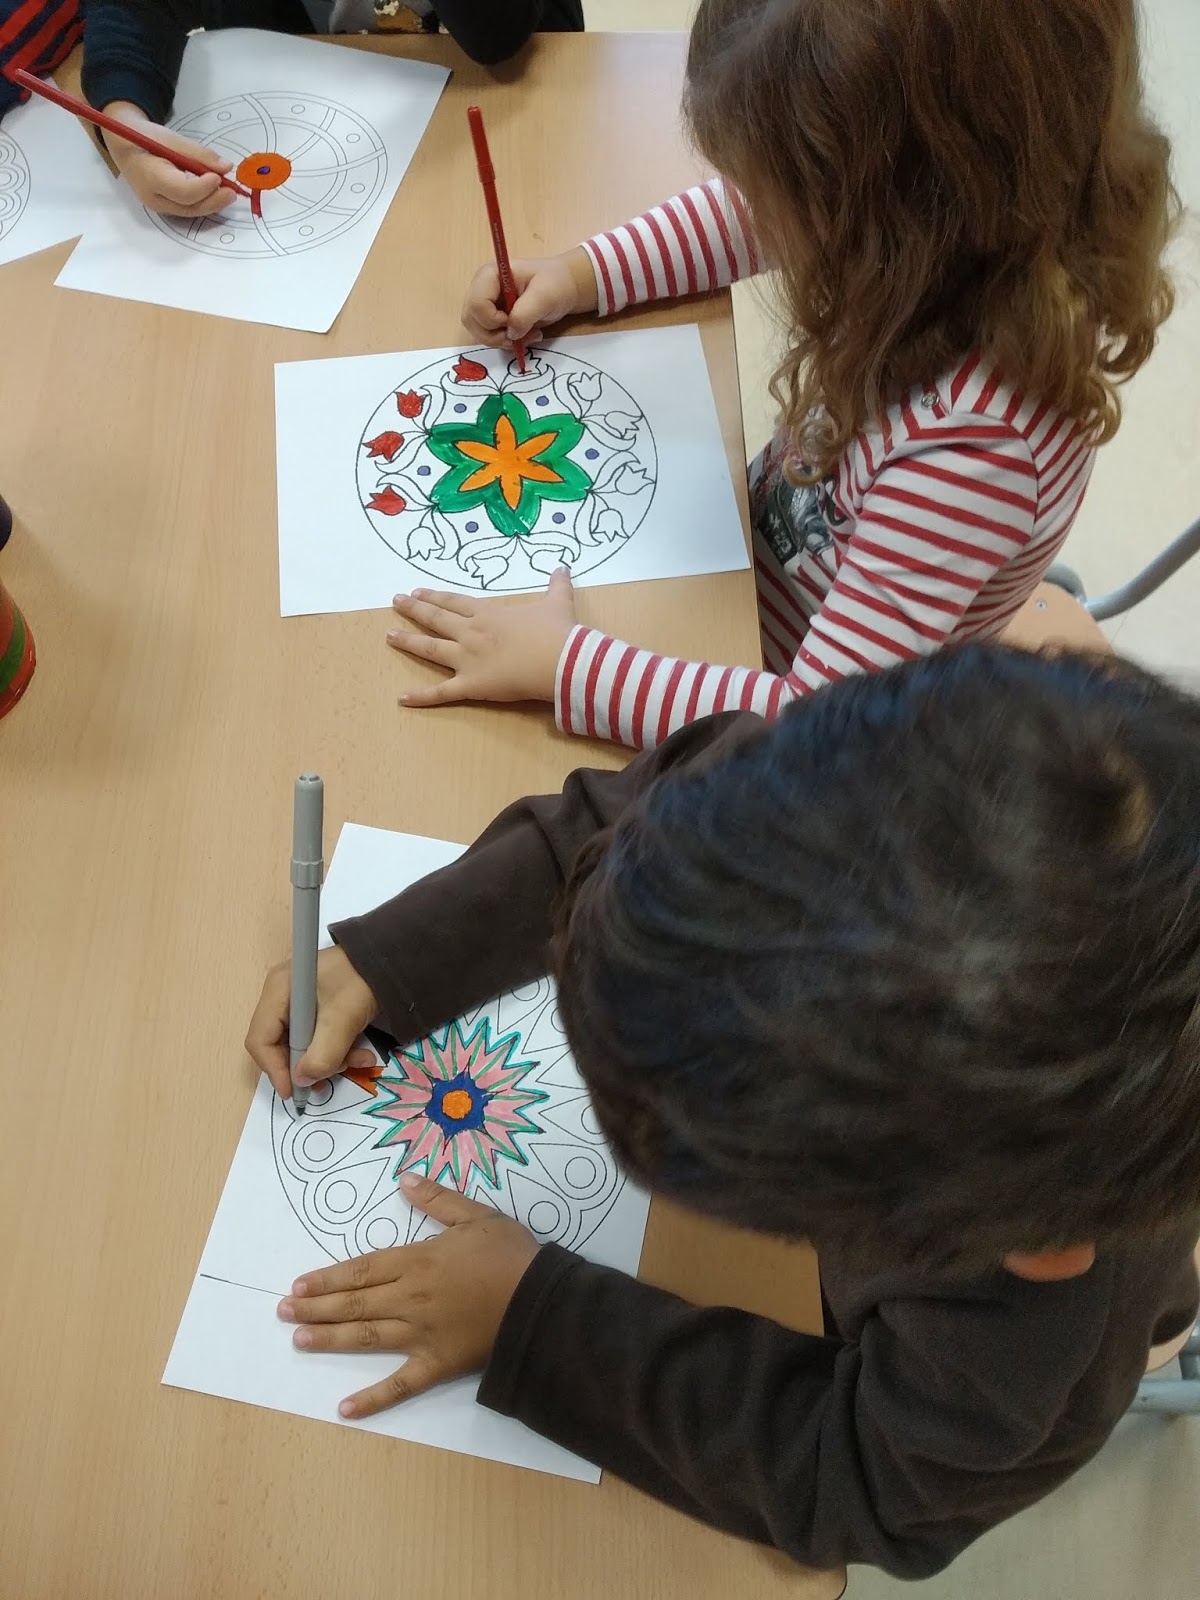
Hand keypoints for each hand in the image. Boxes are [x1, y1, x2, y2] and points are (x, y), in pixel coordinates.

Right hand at [103, 101, 233, 216]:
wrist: (124, 147)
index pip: (183, 190)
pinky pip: (187, 209)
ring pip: (190, 211)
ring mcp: (157, 206)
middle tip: (233, 191)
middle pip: (189, 206)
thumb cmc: (146, 138)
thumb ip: (200, 154)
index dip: (204, 186)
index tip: (220, 177)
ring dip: (211, 204)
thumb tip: (226, 167)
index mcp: (150, 176)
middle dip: (214, 200)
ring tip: (228, 193)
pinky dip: (202, 203)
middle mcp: (153, 197)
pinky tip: (215, 195)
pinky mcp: (163, 208)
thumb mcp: (172, 138)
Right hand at [244, 944, 378, 1097]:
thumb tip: (302, 1079)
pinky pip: (319, 1038)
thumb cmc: (361, 979)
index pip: (260, 1039)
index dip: (274, 1069)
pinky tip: (362, 1054)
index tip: (293, 1091)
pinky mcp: (319, 1009)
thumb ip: (323, 1054)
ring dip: (330, 1061)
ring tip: (359, 1062)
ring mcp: (300, 1003)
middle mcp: (283, 996)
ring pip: (303, 1045)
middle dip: (307, 1066)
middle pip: (280, 1045)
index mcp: (278, 990)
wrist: (393, 957)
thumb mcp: (343, 1018)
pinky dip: (338, 1050)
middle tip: (330, 1080)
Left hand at [278, 1174, 539, 1417]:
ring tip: (298, 1339)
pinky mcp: (437, 1364)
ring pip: (366, 1336)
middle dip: (315, 1305)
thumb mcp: (476, 1215)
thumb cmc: (509, 1255)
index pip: (361, 1270)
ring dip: (329, 1338)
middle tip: (282, 1310)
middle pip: (354, 1303)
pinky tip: (344, 1409)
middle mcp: (409, 1298)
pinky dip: (372, 1399)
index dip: (328, 1277)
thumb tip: (404, 1180)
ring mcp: (420, 1334)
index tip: (299, 1283)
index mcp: (416, 1261)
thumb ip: (438, 1200)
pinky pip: (400, 1384)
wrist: (539, 1300)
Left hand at [387, 566, 576, 707]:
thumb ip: (557, 586)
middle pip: (436, 618)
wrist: (560, 661)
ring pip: (431, 648)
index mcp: (488, 614)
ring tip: (389, 636)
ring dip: (409, 642)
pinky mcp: (471, 685)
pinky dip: (421, 697)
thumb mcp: (558, 604)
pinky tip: (400, 698)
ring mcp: (467, 659)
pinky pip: (441, 693)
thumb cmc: (558, 632)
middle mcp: (471, 632)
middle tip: (396, 602)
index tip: (418, 590)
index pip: (455, 602)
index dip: (436, 596)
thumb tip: (563, 567)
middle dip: (414, 609)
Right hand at [461, 247, 597, 347]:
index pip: (476, 304)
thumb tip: (510, 334)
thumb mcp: (545, 296)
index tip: (514, 320)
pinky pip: (488, 336)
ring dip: (500, 340)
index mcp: (490, 275)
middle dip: (495, 334)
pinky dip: (504, 342)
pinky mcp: (491, 317)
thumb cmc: (555, 284)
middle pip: (471, 320)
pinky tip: (523, 336)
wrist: (564, 288)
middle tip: (520, 335)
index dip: (493, 320)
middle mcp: (481, 288)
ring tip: (526, 335)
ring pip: (478, 331)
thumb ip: (525, 314)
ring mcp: (485, 303)